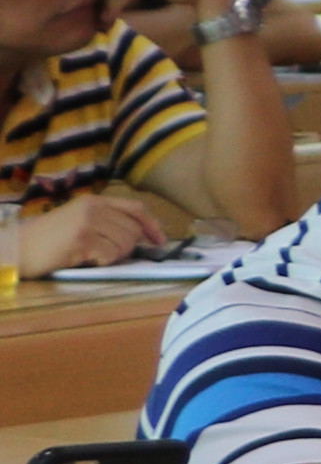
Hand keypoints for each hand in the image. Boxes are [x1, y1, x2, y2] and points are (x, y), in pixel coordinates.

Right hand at [16, 190, 182, 276]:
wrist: (17, 247)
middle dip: (127, 247)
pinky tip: (85, 260)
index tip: (159, 240)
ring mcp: (87, 222)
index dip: (152, 225)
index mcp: (94, 201)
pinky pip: (110, 255)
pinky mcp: (82, 239)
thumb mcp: (79, 221)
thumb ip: (107, 222)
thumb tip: (142, 235)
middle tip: (105, 253)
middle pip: (134, 230)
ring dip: (114, 256)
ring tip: (92, 255)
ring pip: (125, 244)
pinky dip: (102, 262)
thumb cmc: (49, 239)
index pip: (136, 208)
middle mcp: (93, 207)